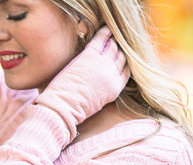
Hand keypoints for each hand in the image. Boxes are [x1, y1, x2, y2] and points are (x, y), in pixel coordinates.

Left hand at [35, 26, 129, 140]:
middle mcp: (112, 75)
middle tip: (116, 43)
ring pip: (114, 46)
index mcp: (115, 88)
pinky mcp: (90, 56)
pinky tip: (105, 28)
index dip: (124, 62)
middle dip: (120, 50)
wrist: (65, 107)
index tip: (121, 57)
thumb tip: (103, 81)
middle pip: (122, 56)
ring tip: (111, 35)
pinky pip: (101, 38)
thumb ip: (106, 90)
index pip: (127, 70)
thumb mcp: (98, 102)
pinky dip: (105, 32)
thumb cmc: (77, 108)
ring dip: (113, 40)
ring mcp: (102, 64)